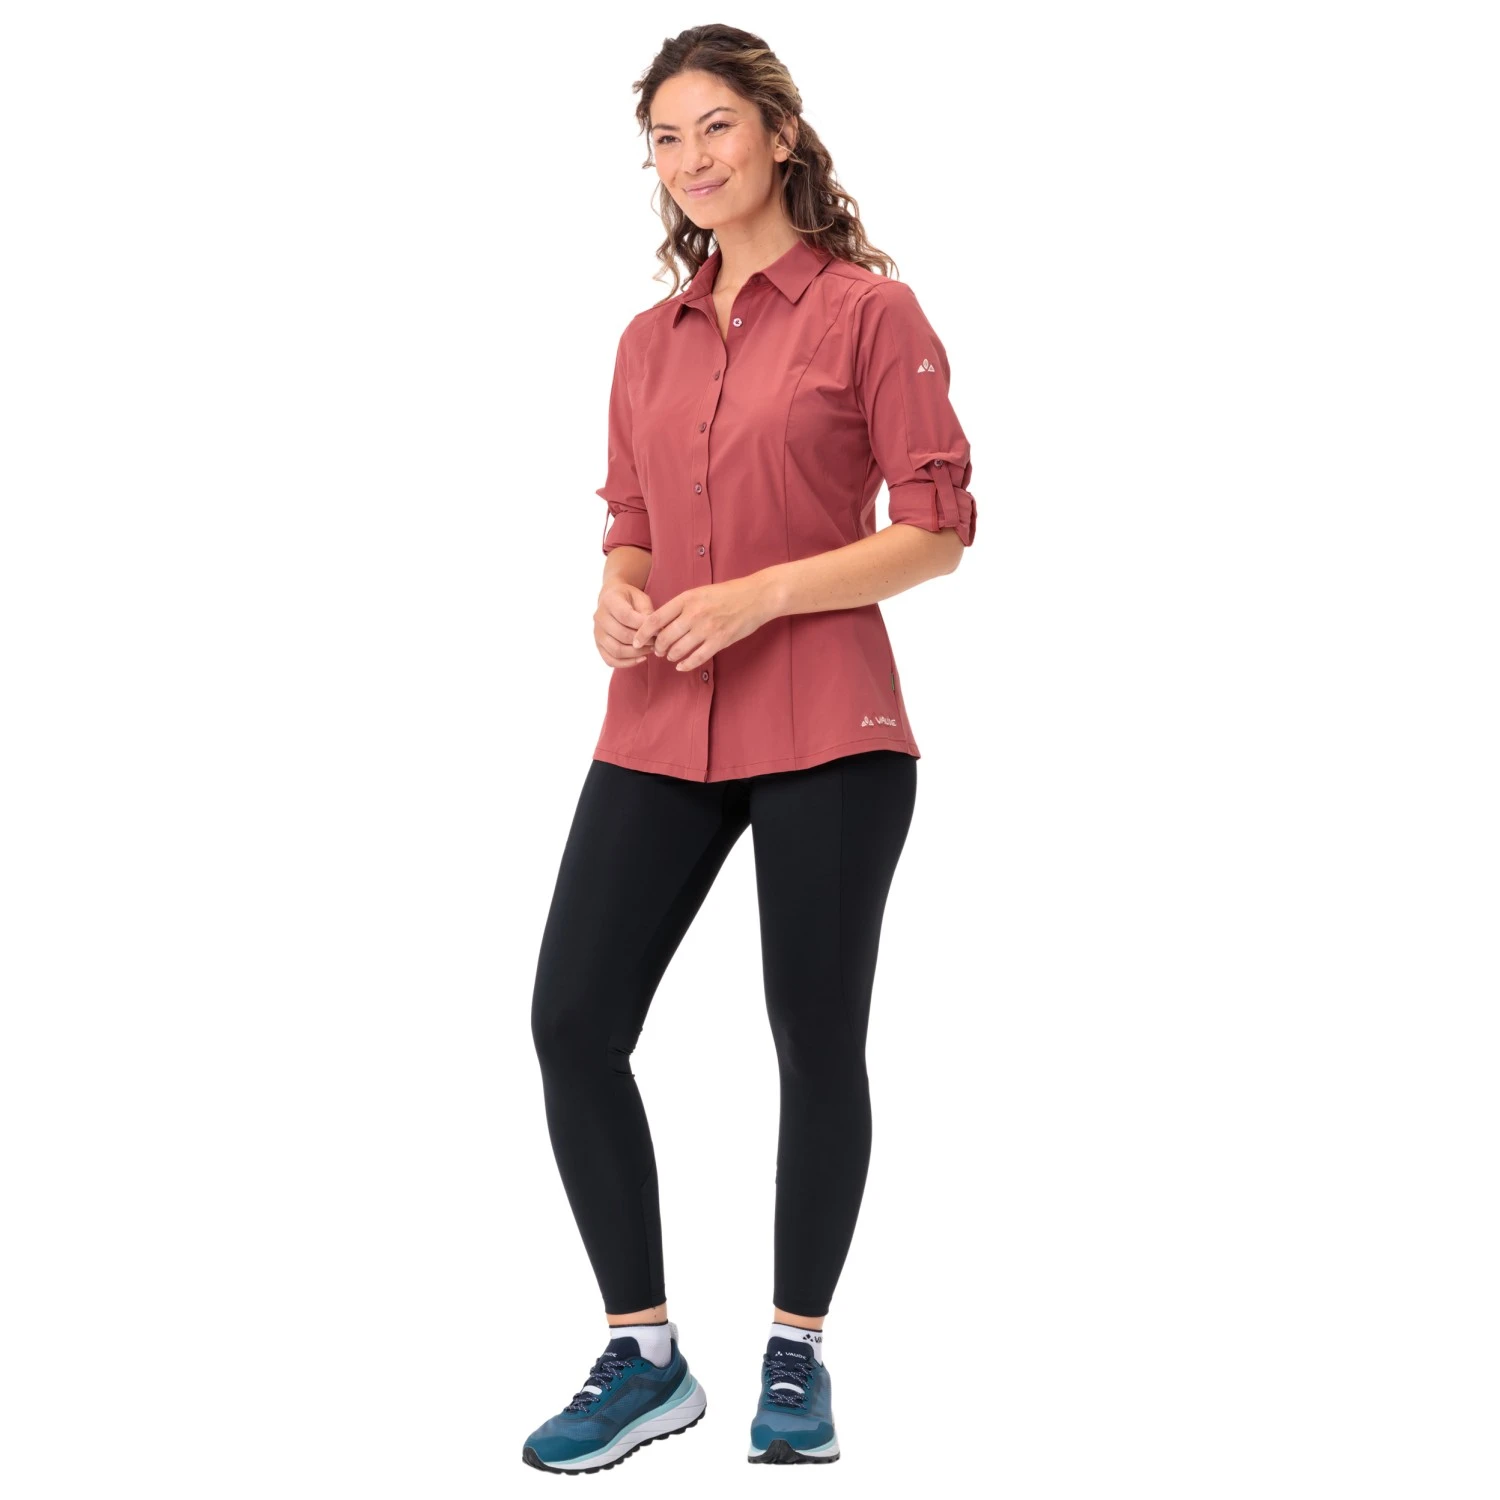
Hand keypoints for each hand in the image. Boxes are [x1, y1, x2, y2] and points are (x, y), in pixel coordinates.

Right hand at [595, 580, 654, 668]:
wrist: (613, 600)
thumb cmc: (630, 599)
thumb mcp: (641, 598)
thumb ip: (647, 613)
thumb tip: (656, 631)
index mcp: (609, 601)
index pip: (625, 616)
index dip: (643, 626)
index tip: (659, 630)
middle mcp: (599, 617)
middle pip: (622, 635)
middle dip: (643, 641)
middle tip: (657, 642)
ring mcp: (597, 633)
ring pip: (616, 650)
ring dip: (637, 653)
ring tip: (651, 649)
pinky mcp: (599, 645)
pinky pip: (610, 660)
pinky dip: (627, 663)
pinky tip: (641, 658)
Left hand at [632, 576, 774, 672]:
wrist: (756, 596)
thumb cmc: (727, 593)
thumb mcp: (699, 592)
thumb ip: (680, 606)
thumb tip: (660, 623)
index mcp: (686, 599)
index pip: (655, 619)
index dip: (642, 633)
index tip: (637, 641)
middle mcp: (694, 614)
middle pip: (664, 638)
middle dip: (657, 648)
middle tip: (657, 651)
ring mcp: (707, 629)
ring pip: (678, 650)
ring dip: (671, 656)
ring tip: (670, 656)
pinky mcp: (719, 641)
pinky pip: (696, 658)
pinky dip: (686, 664)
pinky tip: (681, 665)